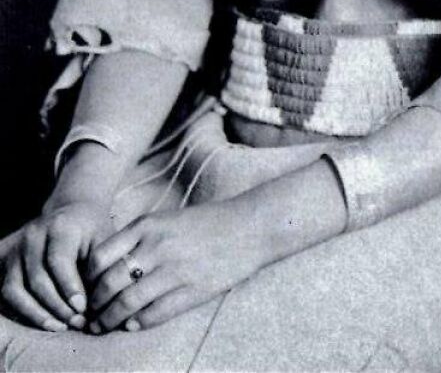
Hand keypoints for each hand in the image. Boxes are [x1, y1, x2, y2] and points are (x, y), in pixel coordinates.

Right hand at [0, 200, 108, 330]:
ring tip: (59, 326)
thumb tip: (95, 304)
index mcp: (60, 226)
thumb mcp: (103, 241)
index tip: (82, 309)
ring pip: (14, 289)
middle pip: (36, 278)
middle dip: (57, 306)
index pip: (58, 261)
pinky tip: (43, 320)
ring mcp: (16, 248)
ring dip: (36, 313)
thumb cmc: (92, 232)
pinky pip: (5, 293)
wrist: (73, 212)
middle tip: (76, 322)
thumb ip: (100, 268)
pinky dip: (20, 311)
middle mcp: (33, 235)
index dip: (69, 288)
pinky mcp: (6, 260)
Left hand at [85, 203, 263, 331]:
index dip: (87, 280)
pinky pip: (155, 314)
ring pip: (128, 303)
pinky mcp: (191, 290)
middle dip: (94, 306)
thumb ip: (138, 238)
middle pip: (109, 284)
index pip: (100, 257)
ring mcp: (174, 270)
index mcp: (147, 226)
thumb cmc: (205, 223)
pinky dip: (138, 323)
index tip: (86, 290)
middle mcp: (156, 247)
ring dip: (110, 320)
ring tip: (104, 327)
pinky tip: (132, 326)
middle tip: (90, 316)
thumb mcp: (166, 220)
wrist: (248, 227)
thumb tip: (108, 267)